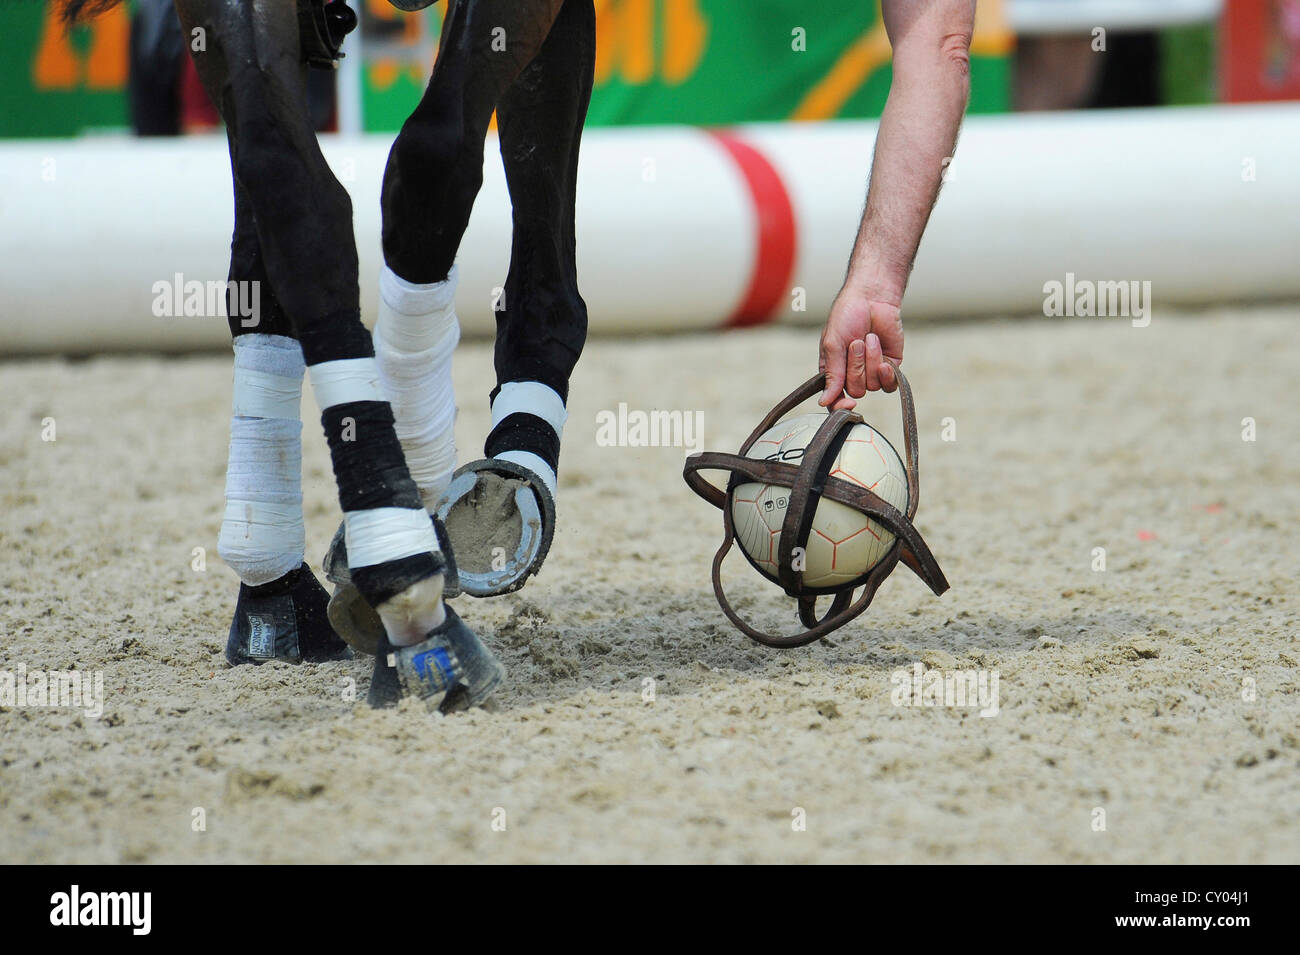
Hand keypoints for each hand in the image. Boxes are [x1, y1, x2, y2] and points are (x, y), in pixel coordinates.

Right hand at [819, 287, 903, 409]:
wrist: (872, 298)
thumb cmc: (847, 316)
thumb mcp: (832, 344)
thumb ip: (832, 374)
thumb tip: (824, 402)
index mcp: (834, 370)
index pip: (835, 399)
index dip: (841, 405)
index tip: (848, 402)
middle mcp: (852, 374)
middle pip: (856, 390)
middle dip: (856, 367)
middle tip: (856, 343)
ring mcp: (872, 371)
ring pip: (873, 385)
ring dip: (871, 361)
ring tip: (869, 338)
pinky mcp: (890, 367)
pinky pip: (889, 383)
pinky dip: (887, 373)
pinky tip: (884, 360)